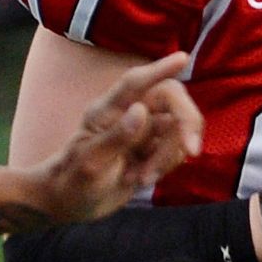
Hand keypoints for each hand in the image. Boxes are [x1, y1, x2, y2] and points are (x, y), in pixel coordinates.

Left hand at [25, 53, 198, 226]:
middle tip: (192, 150)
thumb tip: (142, 110)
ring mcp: (142, 132)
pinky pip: (175, 151)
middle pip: (171, 101)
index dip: (158, 69)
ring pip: (177, 130)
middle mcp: (128, 114)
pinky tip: (141, 180)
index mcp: (107, 110)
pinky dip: (165, 167)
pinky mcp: (152, 151)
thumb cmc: (71, 180)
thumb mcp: (90, 163)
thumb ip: (116, 136)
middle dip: (187, 122)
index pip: (135, 83)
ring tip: (140, 179)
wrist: (70, 203)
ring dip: (168, 157)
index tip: (183, 58)